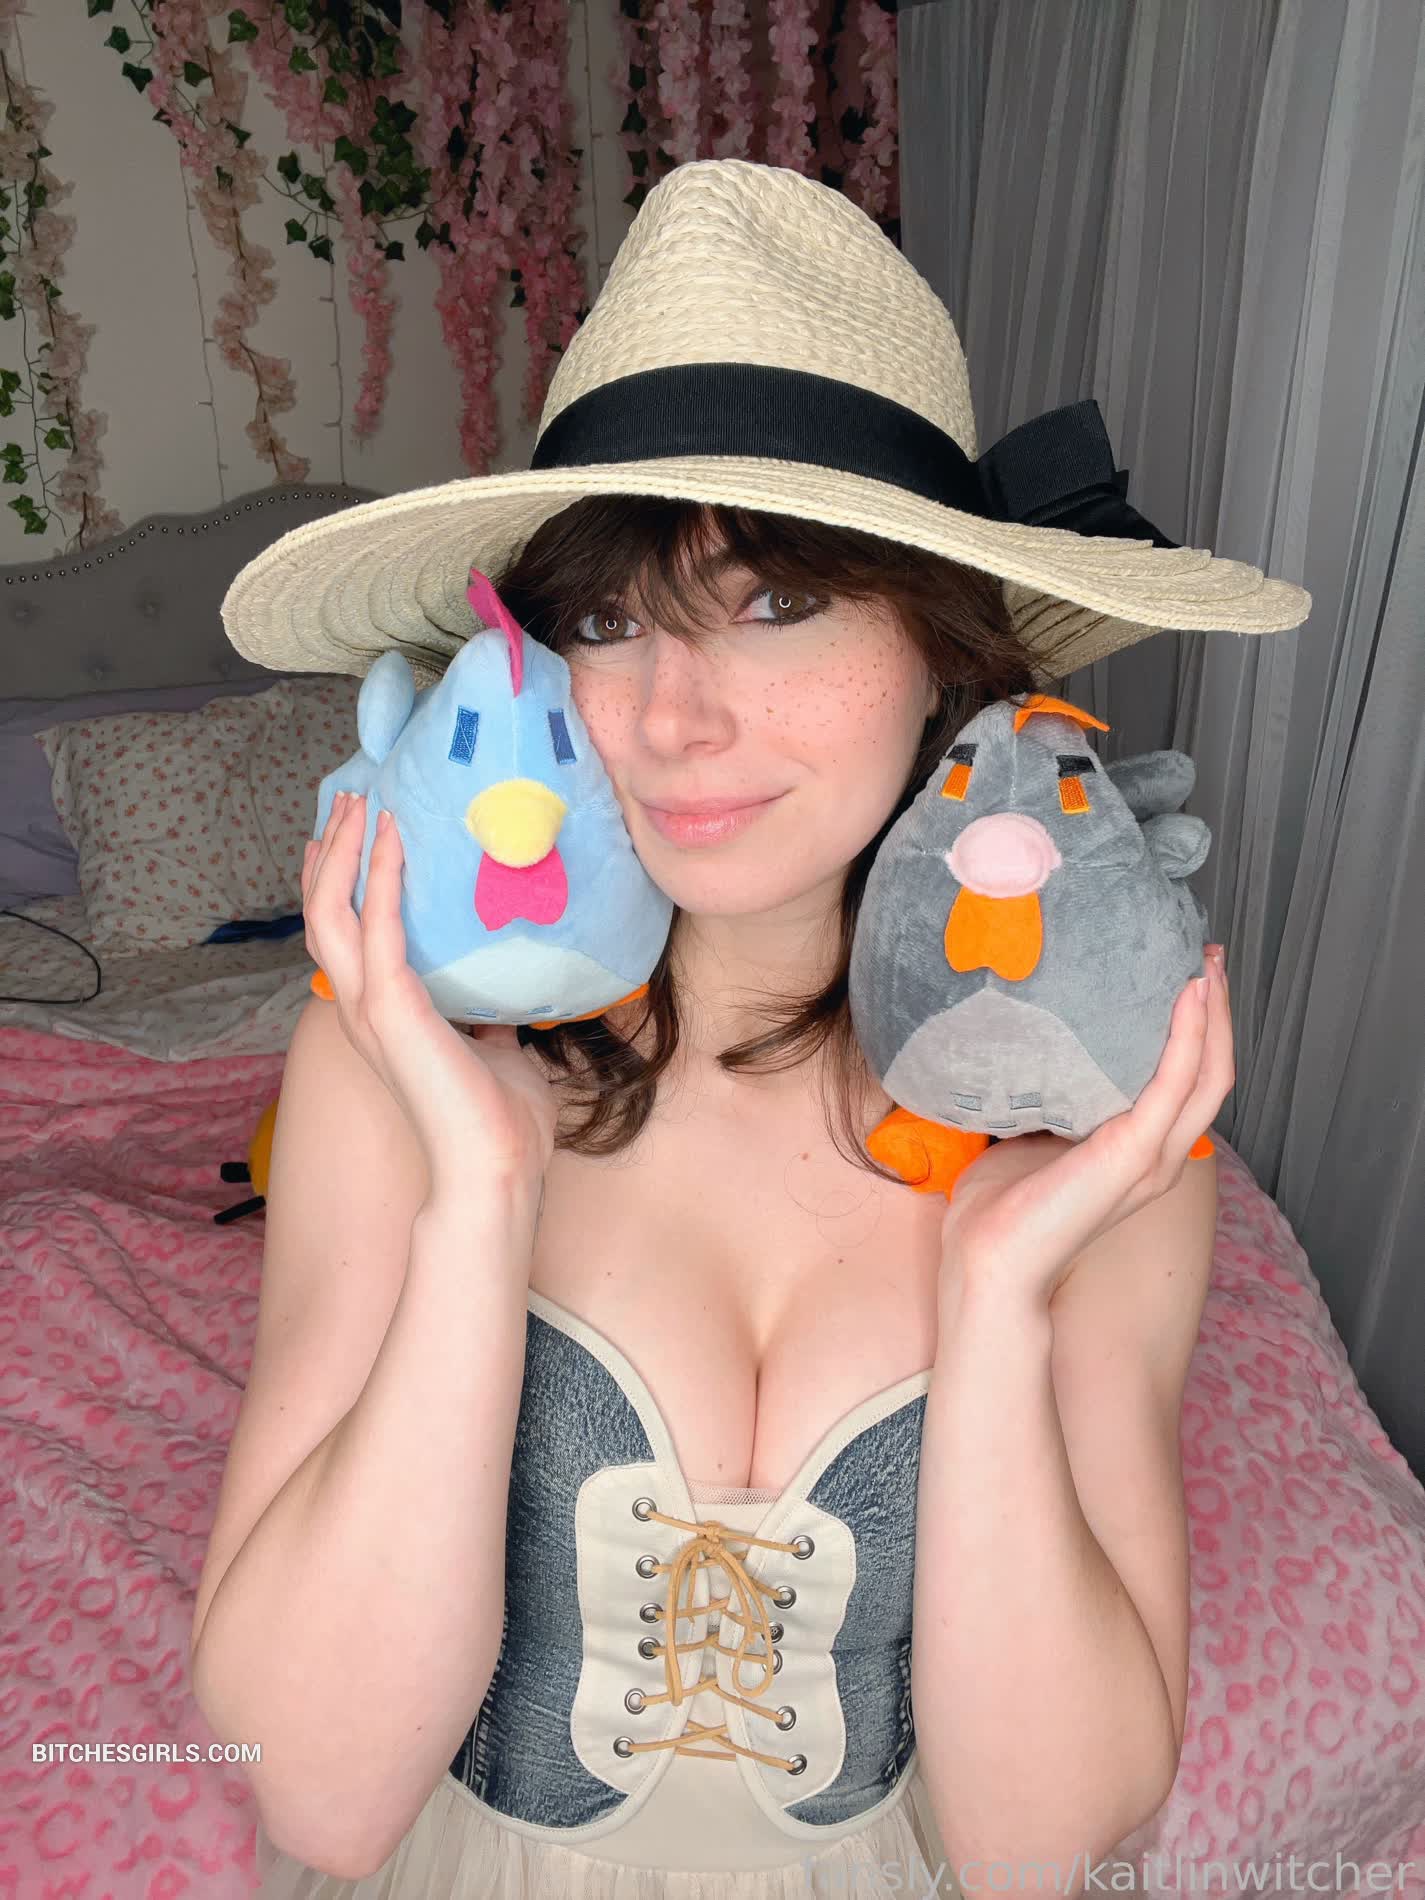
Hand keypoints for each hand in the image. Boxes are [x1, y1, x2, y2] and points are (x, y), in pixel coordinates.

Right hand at [302, 791, 559, 1196]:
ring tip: (358, 803)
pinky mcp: (392, 1007)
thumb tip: (510, 998)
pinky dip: (386, 876)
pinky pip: (380, 925)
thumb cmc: (501, 1123)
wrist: (495, 1170)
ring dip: (343, 852)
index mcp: (380, 1018)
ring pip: (331, 912)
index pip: (341, 937)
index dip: (336, 885)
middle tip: (347, 801)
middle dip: (330, 853)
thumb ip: (489, 1020)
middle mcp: (361, 1009)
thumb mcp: (496, 1053)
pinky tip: (397, 837)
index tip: (348, 838)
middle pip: (322, 914)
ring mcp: (369, 1008)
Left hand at [938, 950, 1231, 1304]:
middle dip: (1217, 1011)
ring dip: (1213, 1015)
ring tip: (1205, 964)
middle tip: (1206, 954)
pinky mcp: (1134, 1155)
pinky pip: (1175, 1084)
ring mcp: (1153, 1159)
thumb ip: (1050, 1099)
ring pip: (1208, 1075)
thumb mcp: (1033, 1135)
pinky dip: (1187, 1037)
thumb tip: (1029, 1044)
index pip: (1188, 1083)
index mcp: (1141, 1154)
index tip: (1185, 975)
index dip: (1198, 1030)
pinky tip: (1186, 996)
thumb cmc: (1000, 1205)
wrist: (987, 1258)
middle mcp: (1160, 1157)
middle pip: (1213, 1072)